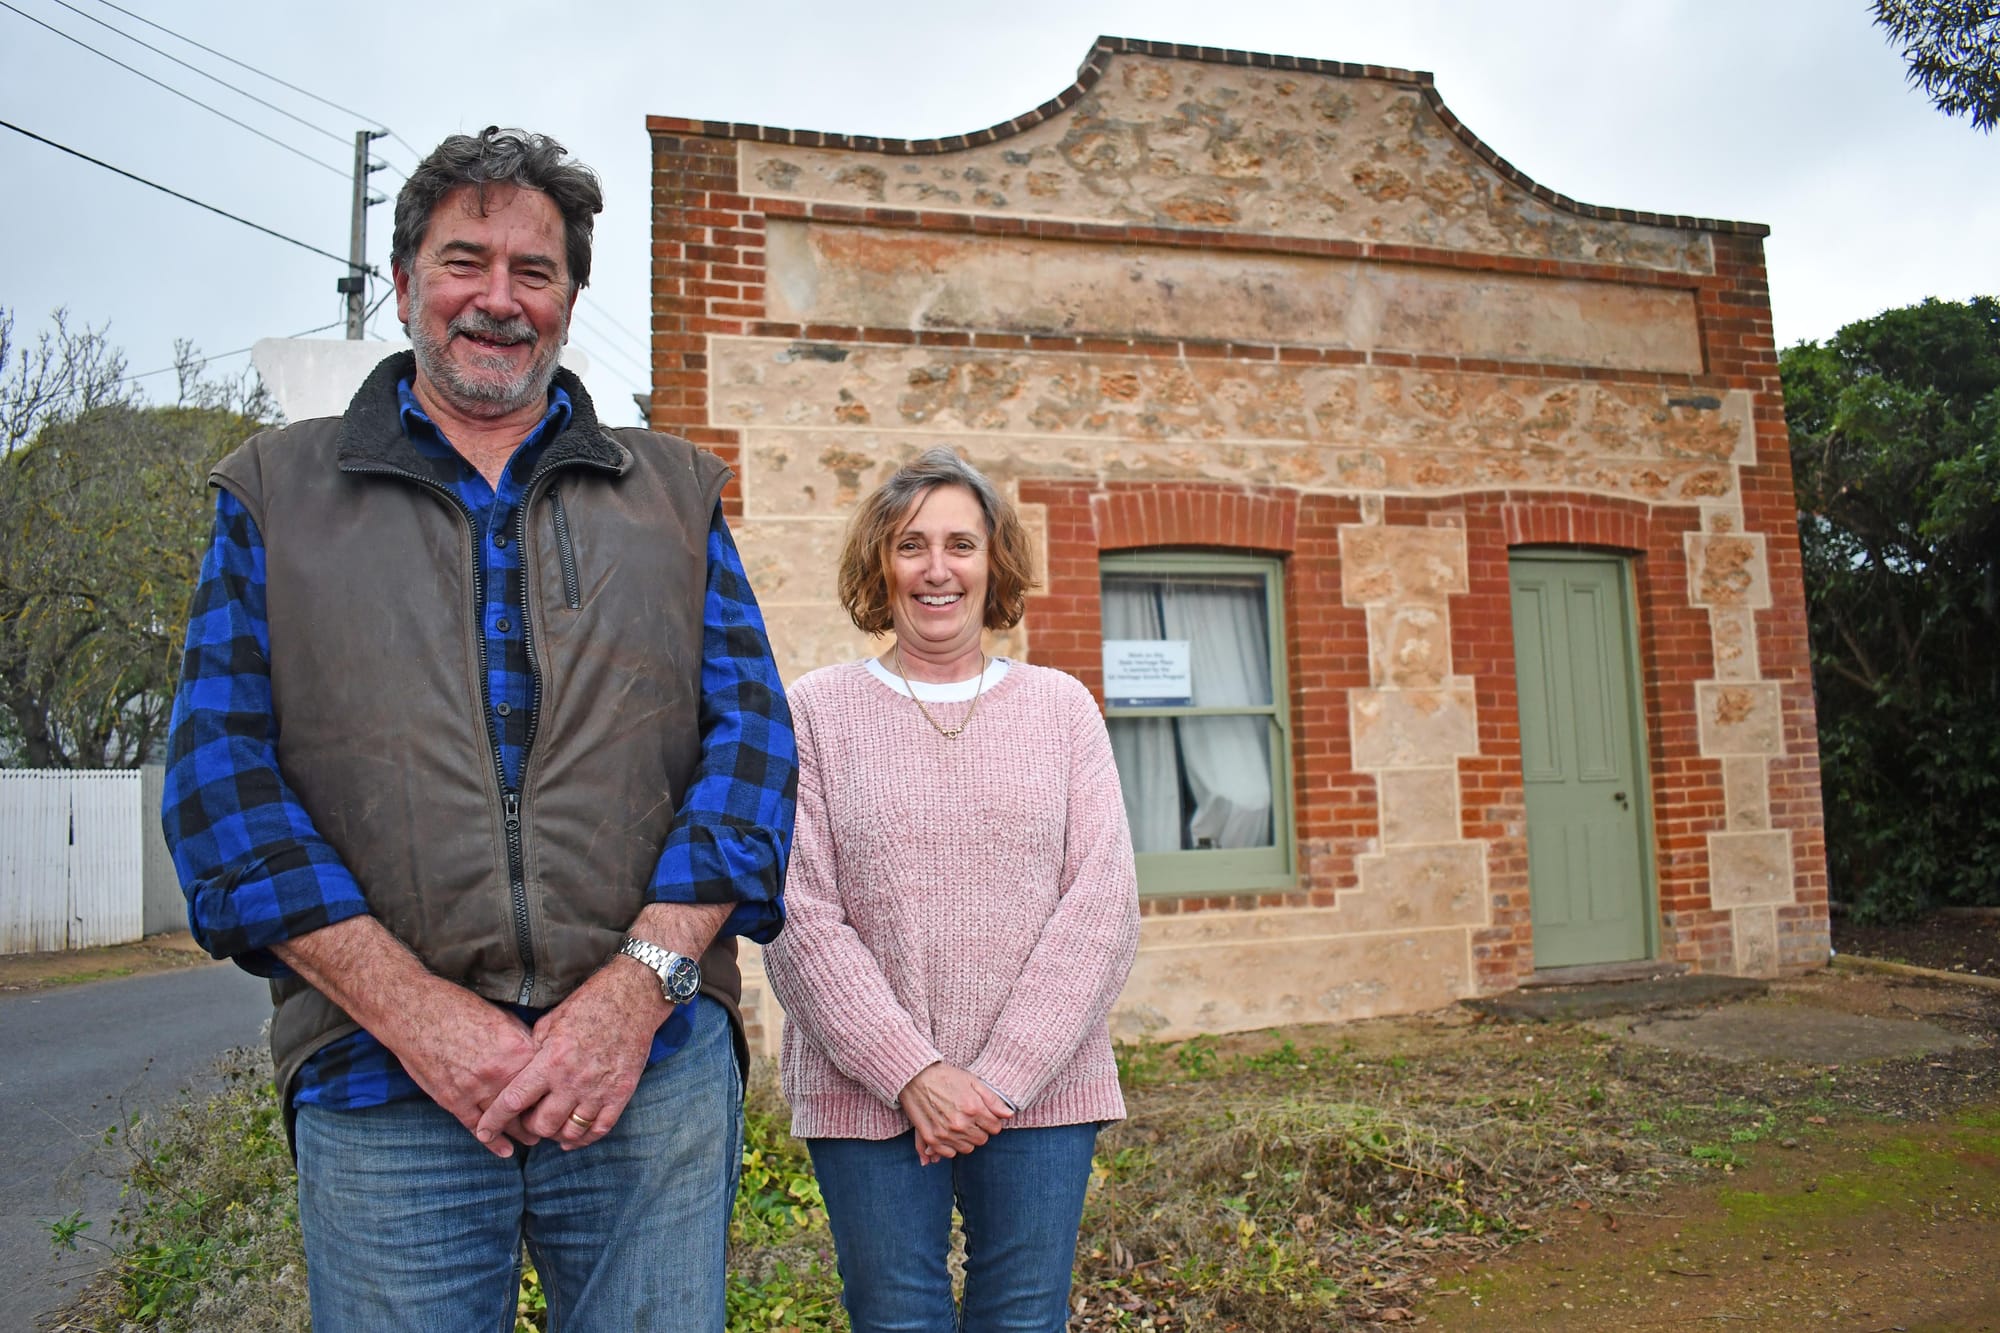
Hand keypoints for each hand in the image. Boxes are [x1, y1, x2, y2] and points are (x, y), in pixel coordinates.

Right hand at [377, 979, 540, 1155]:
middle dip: (541, 1119)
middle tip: (550, 1126)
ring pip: (506, 1121)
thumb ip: (524, 1042)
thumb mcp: (504, 1019)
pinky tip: (505, 1151)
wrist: (417, 1013)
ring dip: (521, 1134)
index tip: (560, 1101)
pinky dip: (493, 1142)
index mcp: (519, 1050)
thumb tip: (540, 1058)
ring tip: (532, 1139)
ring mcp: (475, 1089)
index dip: (554, 1093)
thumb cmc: (461, 1009)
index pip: (545, 1081)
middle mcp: (501, 1073)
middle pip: (529, 1106)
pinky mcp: (453, 1100)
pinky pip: (477, 1127)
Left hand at [471, 959, 662, 1151]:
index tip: (483, 1132)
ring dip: (556, 1134)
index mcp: (551, 1060)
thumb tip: (521, 1070)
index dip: (494, 1121)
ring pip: (570, 1132)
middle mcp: (573, 1080)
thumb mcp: (551, 1021)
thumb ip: (533, 1050)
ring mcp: (599, 1089)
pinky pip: (599, 1129)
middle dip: (530, 1127)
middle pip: (542, 1125)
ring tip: (552, 1126)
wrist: (633, 997)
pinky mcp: (620, 1093)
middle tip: (530, 1118)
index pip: (514, 1101)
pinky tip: (573, 1137)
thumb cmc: (589, 1004)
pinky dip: (583, 1139)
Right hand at [898, 1062, 1012, 1164]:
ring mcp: (945, 1133)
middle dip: (980, 1130)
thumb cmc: (946, 1076)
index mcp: (973, 1108)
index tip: (984, 1115)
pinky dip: (951, 1147)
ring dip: (966, 1139)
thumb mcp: (973, 1081)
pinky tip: (949, 1133)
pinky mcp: (931, 1139)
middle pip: (982, 1140)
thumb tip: (1009, 1114)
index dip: (992, 1121)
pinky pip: (950, 1154)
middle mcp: (960, 1123)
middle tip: (972, 1119)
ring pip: (967, 1149)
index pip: (995, 1128)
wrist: (915, 1076)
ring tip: (960, 1124)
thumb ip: (992, 1100)